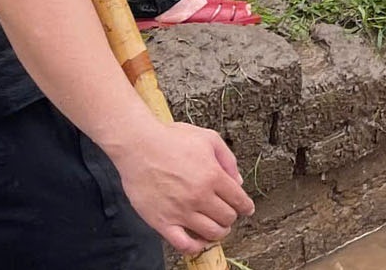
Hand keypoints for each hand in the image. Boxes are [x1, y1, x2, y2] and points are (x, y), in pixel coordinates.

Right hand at [107, 119, 251, 256]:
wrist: (138, 146)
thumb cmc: (171, 139)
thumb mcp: (208, 139)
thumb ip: (228, 160)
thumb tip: (238, 181)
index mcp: (213, 175)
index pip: (239, 200)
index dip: (246, 207)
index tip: (246, 209)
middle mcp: (199, 196)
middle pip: (227, 218)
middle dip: (231, 217)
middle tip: (227, 214)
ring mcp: (180, 211)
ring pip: (211, 233)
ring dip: (218, 233)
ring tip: (217, 229)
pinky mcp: (162, 221)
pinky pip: (183, 244)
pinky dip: (195, 246)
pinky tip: (198, 241)